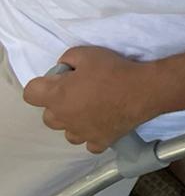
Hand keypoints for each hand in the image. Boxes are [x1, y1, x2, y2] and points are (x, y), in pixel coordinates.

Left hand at [23, 47, 154, 151]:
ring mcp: (81, 133)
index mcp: (56, 96)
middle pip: (48, 116)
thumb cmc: (114, 70)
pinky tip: (103, 123)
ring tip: (92, 109)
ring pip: (67, 132)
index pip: (30, 93)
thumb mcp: (87, 53)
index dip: (42, 85)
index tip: (59, 80)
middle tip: (79, 92)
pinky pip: (89, 143)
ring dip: (74, 122)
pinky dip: (93, 134)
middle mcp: (63, 118)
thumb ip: (68, 59)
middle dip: (58, 105)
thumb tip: (64, 69)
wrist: (144, 90)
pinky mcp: (99, 141)